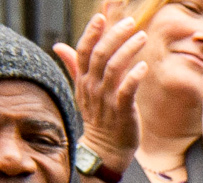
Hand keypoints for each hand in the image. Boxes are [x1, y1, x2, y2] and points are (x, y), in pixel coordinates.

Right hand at [53, 0, 148, 170]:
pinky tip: (144, 66)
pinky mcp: (121, 111)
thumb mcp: (83, 89)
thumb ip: (74, 66)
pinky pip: (126, 91)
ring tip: (142, 37)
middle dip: (114, 35)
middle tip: (130, 22)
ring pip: (113, 68)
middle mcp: (92, 86)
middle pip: (100, 54)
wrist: (105, 148)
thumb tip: (59, 45)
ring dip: (128, 50)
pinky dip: (134, 77)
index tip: (102, 15)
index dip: (92, 32)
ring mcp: (105, 99)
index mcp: (83, 79)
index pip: (84, 50)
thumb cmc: (99, 116)